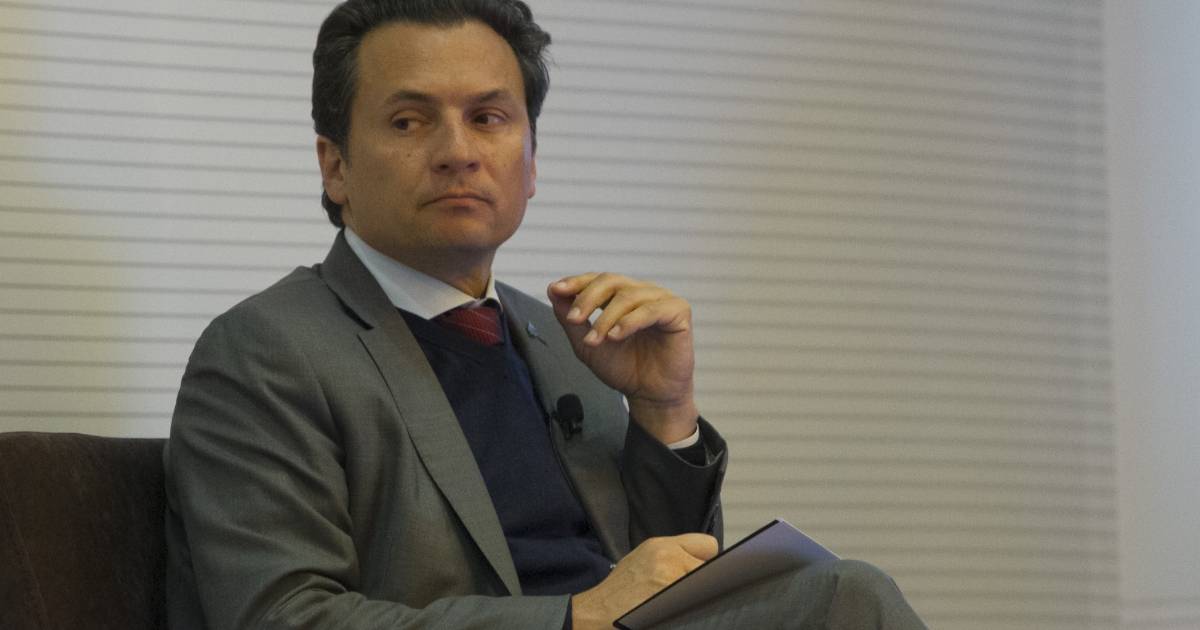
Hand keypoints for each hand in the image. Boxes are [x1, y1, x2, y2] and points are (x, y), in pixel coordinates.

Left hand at [548, 273, 698, 442]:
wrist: (649, 395)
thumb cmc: (624, 369)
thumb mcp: (587, 345)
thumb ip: (570, 319)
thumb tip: (553, 290)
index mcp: (622, 296)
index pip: (598, 279)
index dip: (577, 282)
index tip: (557, 290)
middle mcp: (642, 293)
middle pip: (611, 280)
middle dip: (587, 298)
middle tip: (574, 319)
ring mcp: (661, 300)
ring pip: (628, 296)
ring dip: (606, 318)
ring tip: (596, 340)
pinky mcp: (678, 312)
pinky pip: (652, 309)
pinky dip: (630, 321)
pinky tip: (616, 336)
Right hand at [571, 534, 718, 629]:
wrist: (596, 612)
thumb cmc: (618, 591)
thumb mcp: (643, 559)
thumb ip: (672, 555)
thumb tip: (701, 565)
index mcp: (661, 546)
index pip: (708, 545)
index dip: (705, 561)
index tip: (700, 572)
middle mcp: (668, 558)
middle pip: (710, 570)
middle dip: (702, 581)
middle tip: (686, 593)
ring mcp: (671, 581)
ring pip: (706, 589)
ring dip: (696, 597)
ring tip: (675, 603)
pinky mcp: (672, 604)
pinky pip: (696, 606)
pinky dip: (690, 610)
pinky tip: (673, 611)